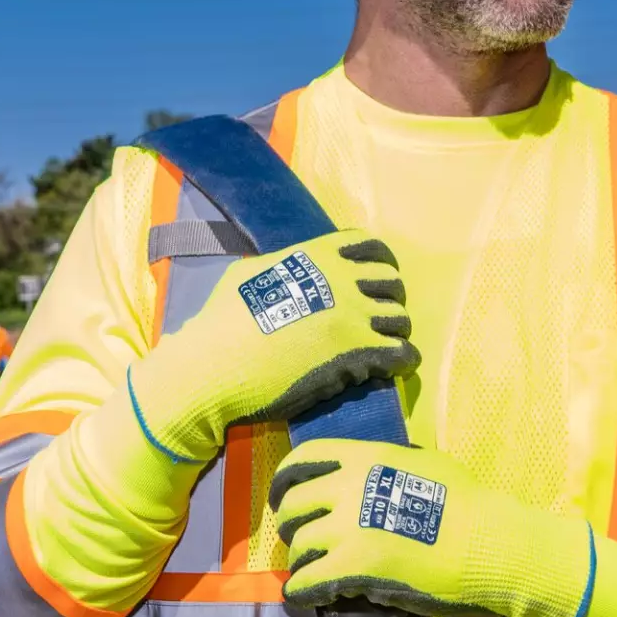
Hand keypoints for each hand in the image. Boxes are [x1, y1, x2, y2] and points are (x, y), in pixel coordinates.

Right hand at [128, 232, 418, 463]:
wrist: (214, 365)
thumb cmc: (221, 322)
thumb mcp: (247, 273)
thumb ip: (279, 264)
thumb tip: (285, 264)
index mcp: (317, 257)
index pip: (369, 246)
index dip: (378, 263)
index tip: (374, 282)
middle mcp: (342, 280)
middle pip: (392, 283)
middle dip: (389, 299)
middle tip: (376, 319)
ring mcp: (353, 316)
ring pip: (400, 319)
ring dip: (394, 333)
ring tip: (382, 347)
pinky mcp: (357, 354)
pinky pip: (402, 354)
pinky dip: (402, 362)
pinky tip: (391, 369)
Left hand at [270, 439, 595, 616]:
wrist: (485, 542)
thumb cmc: (467, 502)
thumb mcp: (428, 462)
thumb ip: (393, 463)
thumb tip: (381, 468)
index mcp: (366, 458)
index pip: (305, 459)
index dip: (285, 478)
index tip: (284, 493)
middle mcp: (349, 488)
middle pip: (293, 505)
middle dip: (289, 524)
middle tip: (298, 538)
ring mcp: (348, 529)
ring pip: (299, 546)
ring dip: (300, 560)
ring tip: (309, 570)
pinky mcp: (353, 568)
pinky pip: (308, 581)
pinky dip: (300, 591)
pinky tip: (303, 596)